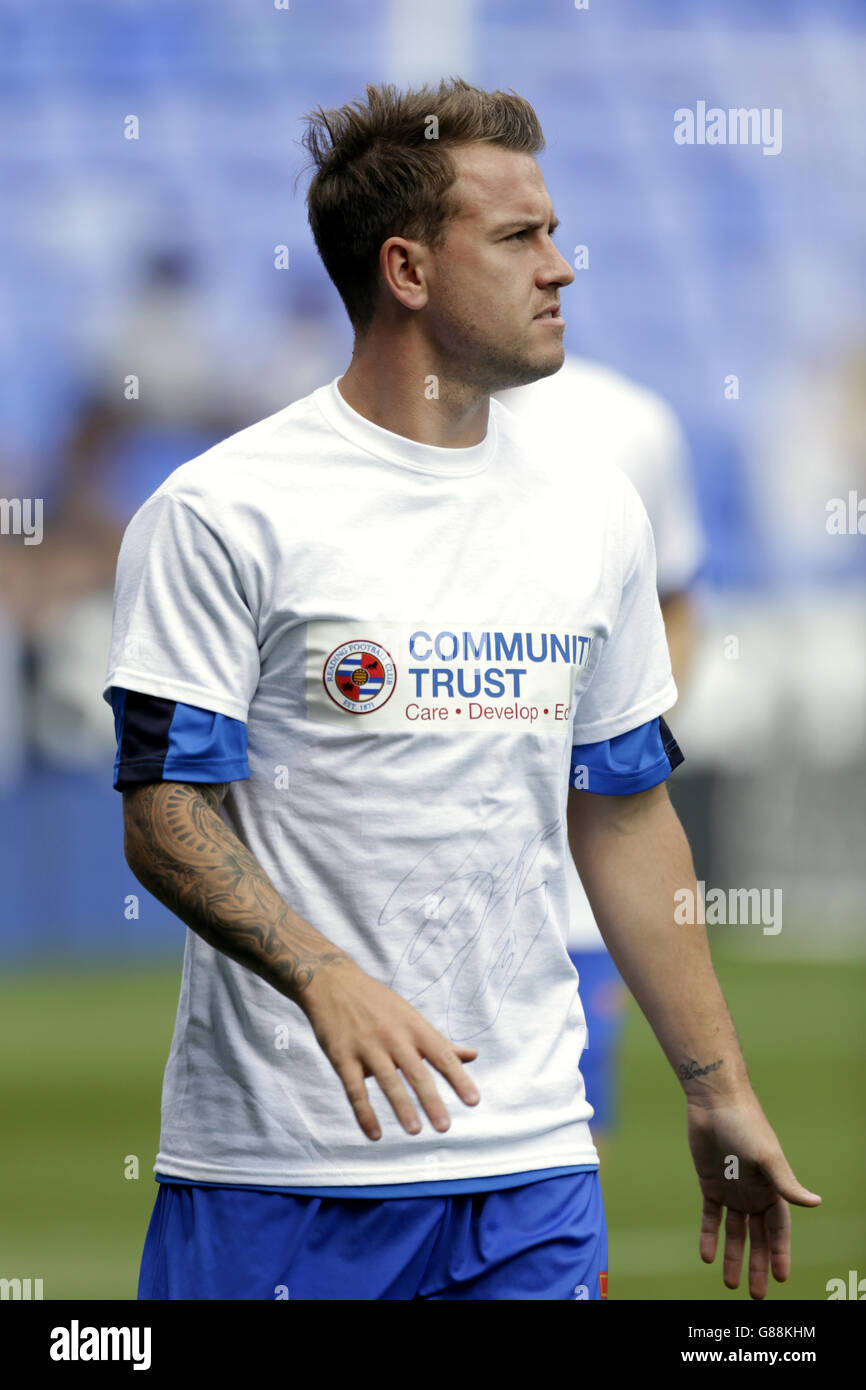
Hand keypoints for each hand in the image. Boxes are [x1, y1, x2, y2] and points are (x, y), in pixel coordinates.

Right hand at [298, 958, 480, 1140]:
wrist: (334, 983)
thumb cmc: (378, 1004)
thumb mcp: (412, 1018)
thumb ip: (440, 1042)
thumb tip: (473, 1056)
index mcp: (414, 1027)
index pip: (442, 1055)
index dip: (458, 1078)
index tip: (473, 1101)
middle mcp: (394, 1037)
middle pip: (416, 1072)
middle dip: (431, 1100)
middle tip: (444, 1127)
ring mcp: (367, 1047)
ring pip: (388, 1081)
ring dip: (402, 1108)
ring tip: (415, 1131)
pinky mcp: (342, 1057)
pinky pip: (355, 1090)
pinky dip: (364, 1113)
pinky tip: (375, 1134)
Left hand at [686, 1093, 820, 1298]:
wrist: (715, 1102)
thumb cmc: (746, 1125)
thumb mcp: (767, 1156)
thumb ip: (786, 1183)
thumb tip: (816, 1203)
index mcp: (772, 1189)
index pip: (778, 1229)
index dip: (780, 1253)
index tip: (782, 1278)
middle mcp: (753, 1193)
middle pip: (757, 1237)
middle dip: (758, 1264)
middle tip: (756, 1294)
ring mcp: (732, 1190)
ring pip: (734, 1231)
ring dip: (733, 1256)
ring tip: (730, 1283)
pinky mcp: (710, 1183)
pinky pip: (710, 1216)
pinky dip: (709, 1235)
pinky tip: (706, 1256)